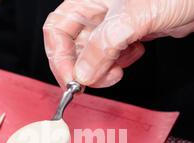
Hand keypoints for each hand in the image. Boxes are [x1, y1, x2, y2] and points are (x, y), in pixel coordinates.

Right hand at [43, 0, 193, 87]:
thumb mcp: (135, 17)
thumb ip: (105, 45)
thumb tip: (83, 74)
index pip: (57, 30)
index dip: (59, 57)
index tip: (73, 81)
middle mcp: (98, 11)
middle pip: (72, 45)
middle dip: (82, 68)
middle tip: (96, 81)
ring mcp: (114, 23)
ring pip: (93, 53)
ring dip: (101, 69)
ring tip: (119, 68)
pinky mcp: (130, 33)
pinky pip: (112, 55)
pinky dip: (118, 63)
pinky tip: (136, 55)